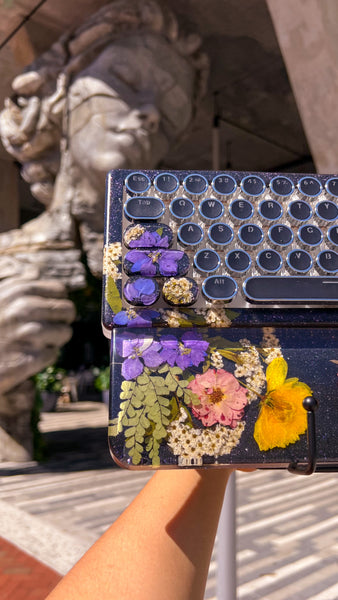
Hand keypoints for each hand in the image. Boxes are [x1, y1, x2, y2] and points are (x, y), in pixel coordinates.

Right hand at [0, 277, 74, 395]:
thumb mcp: (0, 299)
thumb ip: (22, 290)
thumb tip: (48, 281)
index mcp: (18, 290)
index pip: (60, 290)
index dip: (59, 302)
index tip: (51, 313)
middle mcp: (24, 308)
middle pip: (68, 310)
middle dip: (62, 321)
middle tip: (49, 331)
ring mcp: (27, 333)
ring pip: (64, 333)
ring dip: (54, 340)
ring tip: (36, 344)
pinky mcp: (27, 359)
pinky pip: (53, 354)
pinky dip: (44, 358)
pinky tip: (28, 358)